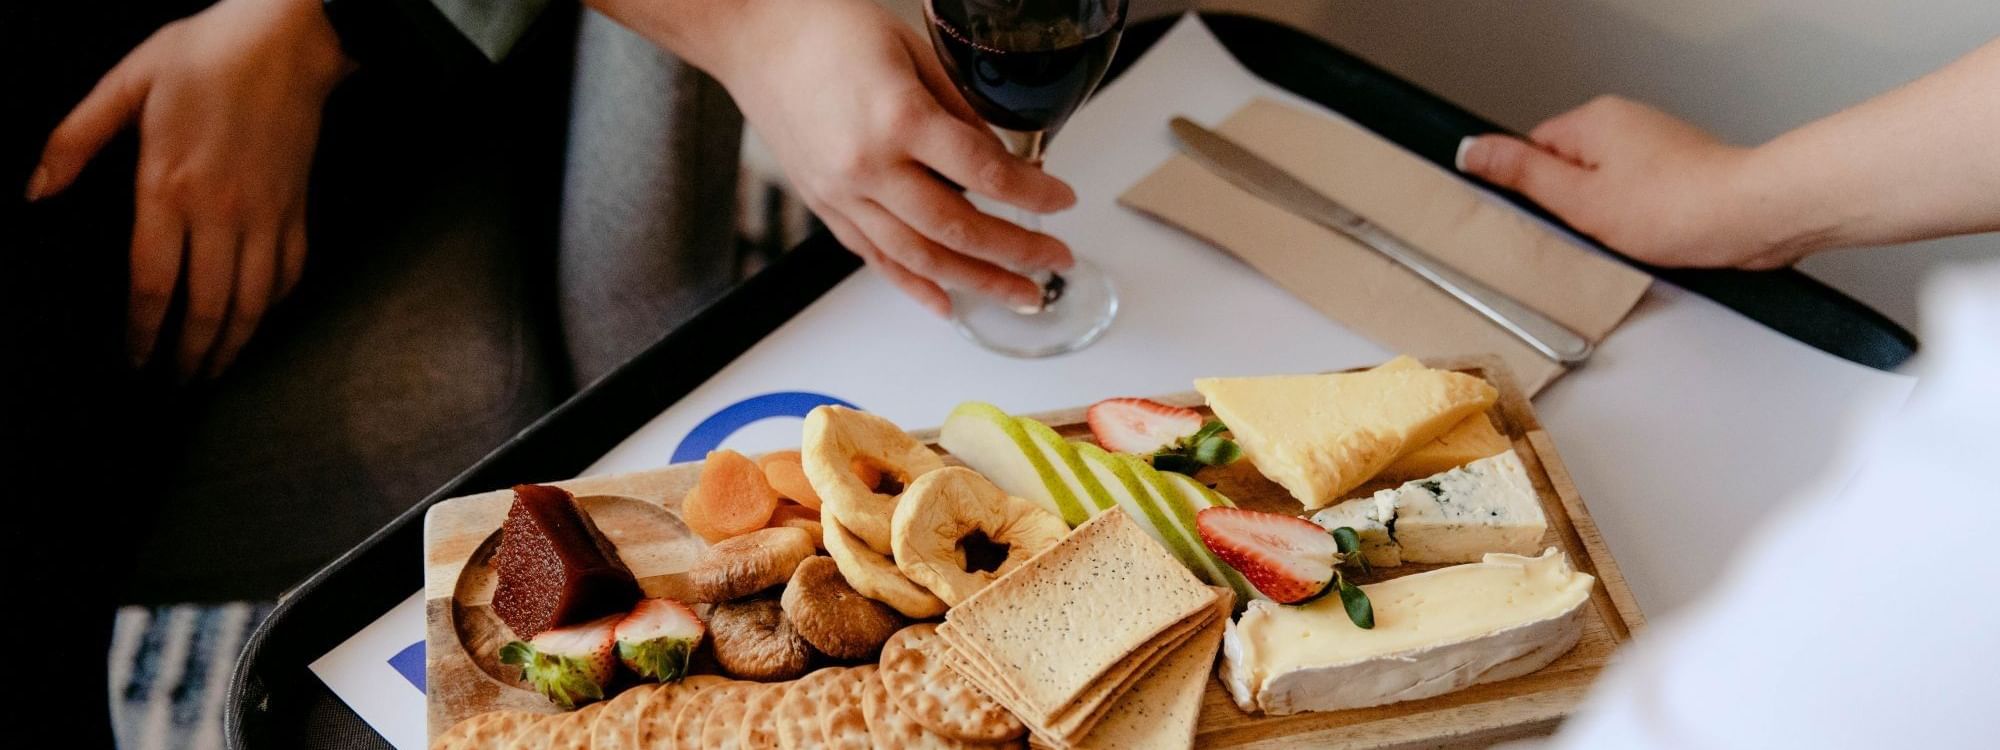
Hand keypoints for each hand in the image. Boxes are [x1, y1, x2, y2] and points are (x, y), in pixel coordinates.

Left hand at [27, 0, 351, 378]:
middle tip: (177, 382)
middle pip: (208, 308)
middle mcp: (222, 212)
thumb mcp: (127, 83)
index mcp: (170, 186)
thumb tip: (33, 191)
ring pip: (254, 303)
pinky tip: (259, 319)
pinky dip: (274, 305)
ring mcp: (266, 215)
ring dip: (234, 345)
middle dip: (190, 355)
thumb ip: (74, 139)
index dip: (143, 333)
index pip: (155, 283)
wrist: (287, 40)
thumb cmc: (205, 55)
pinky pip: (288, 274)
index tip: (134, 361)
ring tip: (215, 368)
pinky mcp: (296, 210)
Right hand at [618, 0, 1076, 314]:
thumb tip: (1004, 154)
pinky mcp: (824, 205)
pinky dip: (915, 285)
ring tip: (1021, 294)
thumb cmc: (826, 28)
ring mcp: (841, 193)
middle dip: (1016, 252)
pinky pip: (875, 257)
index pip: (985, 173)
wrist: (751, 35)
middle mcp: (868, 167)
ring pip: (919, 257)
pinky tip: (947, 304)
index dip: (1033, 194)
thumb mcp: (912, 50)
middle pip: (957, 229)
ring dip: (977, 282)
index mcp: (898, 119)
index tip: (1063, 201)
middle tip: (1056, 262)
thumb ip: (961, 107)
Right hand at [1457, 96, 1803, 269]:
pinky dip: (1634, 216)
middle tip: (1585, 230)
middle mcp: (1624, 121)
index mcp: (1593, 120)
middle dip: (1571, 204)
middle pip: (1567, 166)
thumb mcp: (1578, 198)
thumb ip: (1521, 174)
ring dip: (1604, 214)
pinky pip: (1634, 192)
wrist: (1750, 215)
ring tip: (1623, 235)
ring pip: (1602, 182)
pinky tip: (1647, 235)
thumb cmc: (1676, 206)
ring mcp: (1654, 143)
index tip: (1544, 214)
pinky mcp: (1677, 168)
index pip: (1532, 148)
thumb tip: (1472, 149)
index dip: (1532, 188)